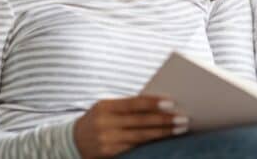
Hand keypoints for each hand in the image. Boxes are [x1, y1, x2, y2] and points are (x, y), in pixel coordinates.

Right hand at [73, 95, 187, 157]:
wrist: (72, 142)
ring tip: (180, 129)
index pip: (133, 103)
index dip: (153, 103)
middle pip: (140, 121)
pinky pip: (135, 148)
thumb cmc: (98, 120)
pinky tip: (164, 140)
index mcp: (105, 106)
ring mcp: (106, 140)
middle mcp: (104, 123)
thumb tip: (160, 105)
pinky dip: (152, 143)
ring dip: (163, 133)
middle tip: (184, 118)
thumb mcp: (107, 109)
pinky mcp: (109, 153)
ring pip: (141, 136)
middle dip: (164, 120)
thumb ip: (127, 107)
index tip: (172, 102)